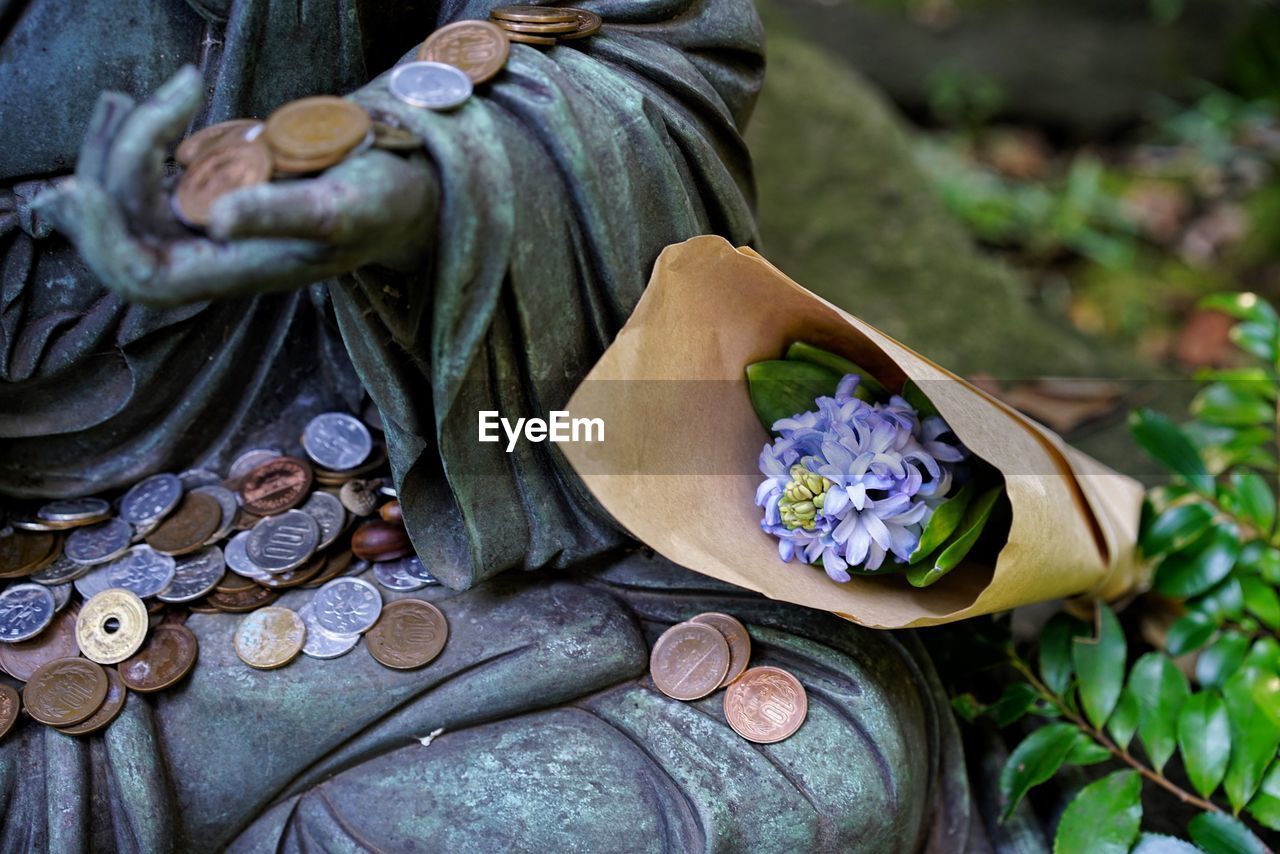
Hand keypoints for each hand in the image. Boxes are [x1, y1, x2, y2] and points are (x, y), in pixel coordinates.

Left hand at [36, 66, 437, 306]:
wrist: (409, 192)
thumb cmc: (382, 204)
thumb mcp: (340, 207)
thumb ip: (280, 214)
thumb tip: (217, 220)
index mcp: (238, 272)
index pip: (144, 274)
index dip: (104, 239)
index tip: (84, 185)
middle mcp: (213, 255)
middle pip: (123, 232)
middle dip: (109, 170)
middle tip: (135, 105)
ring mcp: (208, 223)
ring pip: (129, 196)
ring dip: (120, 140)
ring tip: (163, 89)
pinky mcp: (212, 190)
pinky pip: (151, 169)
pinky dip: (141, 130)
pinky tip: (167, 93)